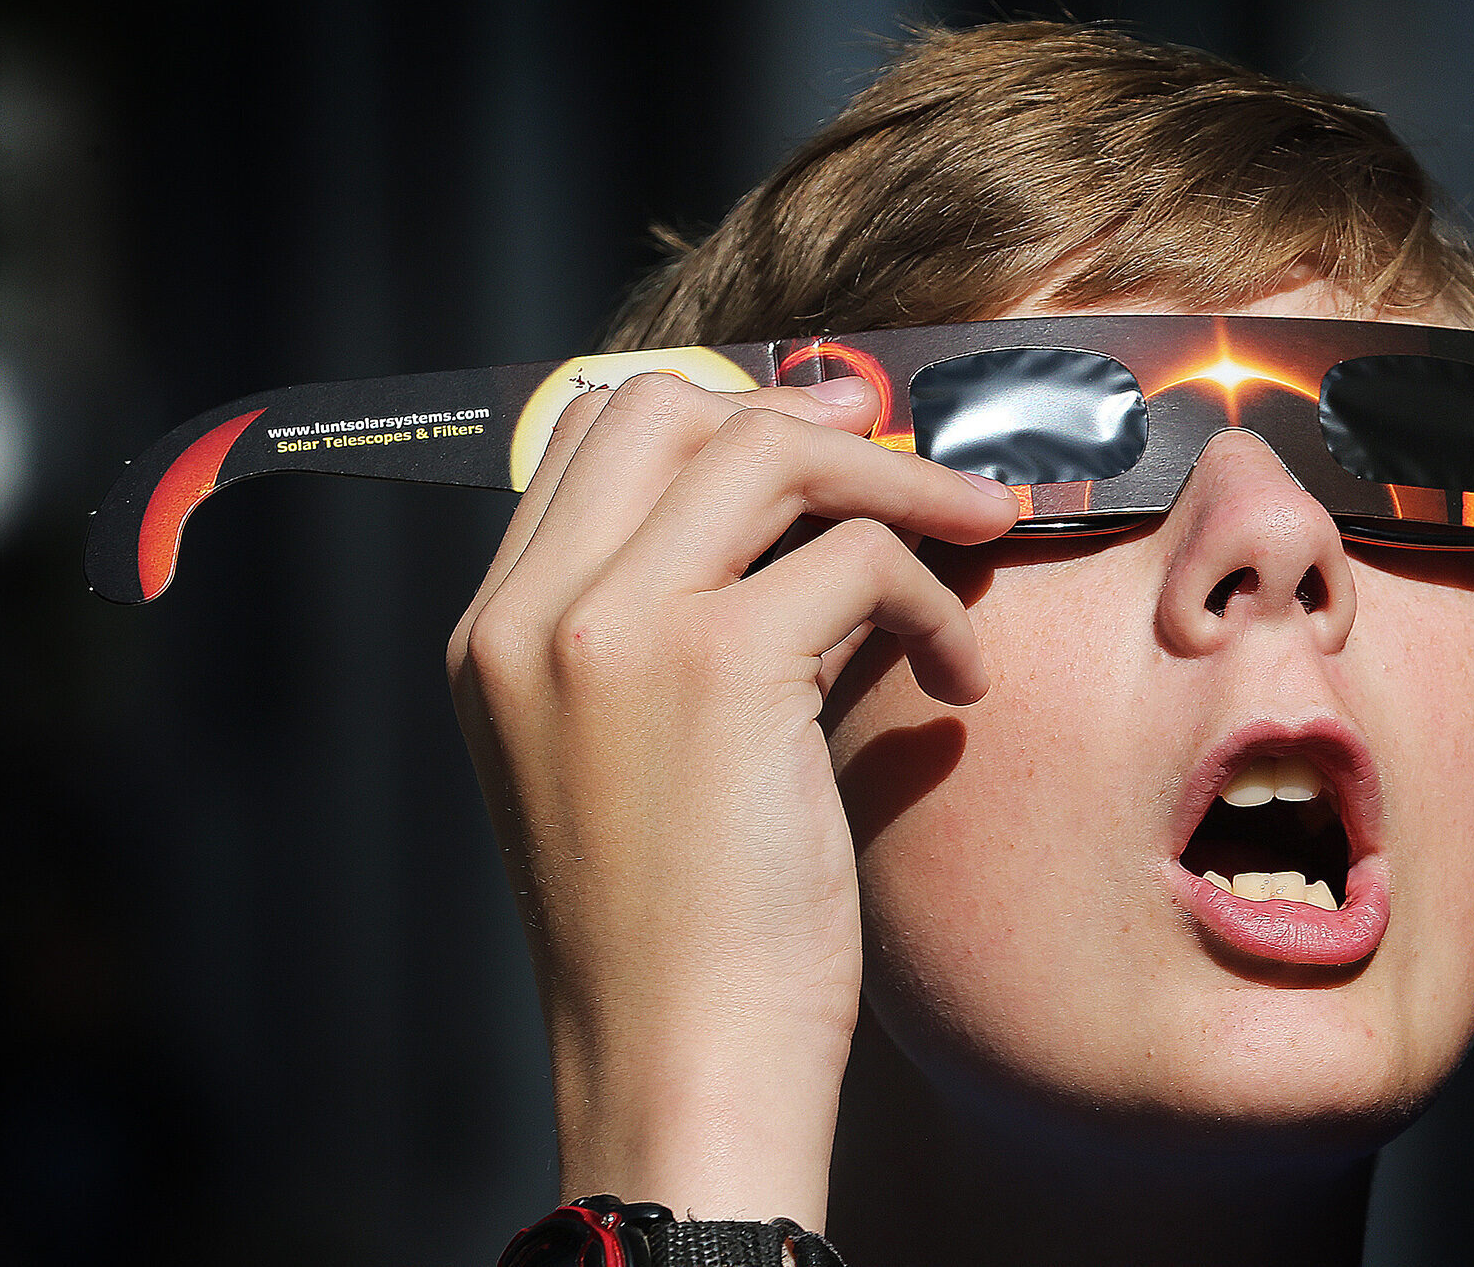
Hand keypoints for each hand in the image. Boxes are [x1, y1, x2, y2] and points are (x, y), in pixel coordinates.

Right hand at [445, 371, 1014, 1225]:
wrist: (682, 1063)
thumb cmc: (688, 934)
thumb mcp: (646, 755)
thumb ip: (691, 628)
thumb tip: (820, 524)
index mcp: (496, 634)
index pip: (593, 437)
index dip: (724, 416)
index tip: (830, 436)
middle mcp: (530, 616)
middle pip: (667, 409)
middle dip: (805, 417)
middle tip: (911, 457)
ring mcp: (609, 631)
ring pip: (765, 451)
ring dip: (895, 482)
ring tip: (977, 532)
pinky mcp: (714, 666)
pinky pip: (858, 557)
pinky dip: (934, 599)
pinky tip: (956, 678)